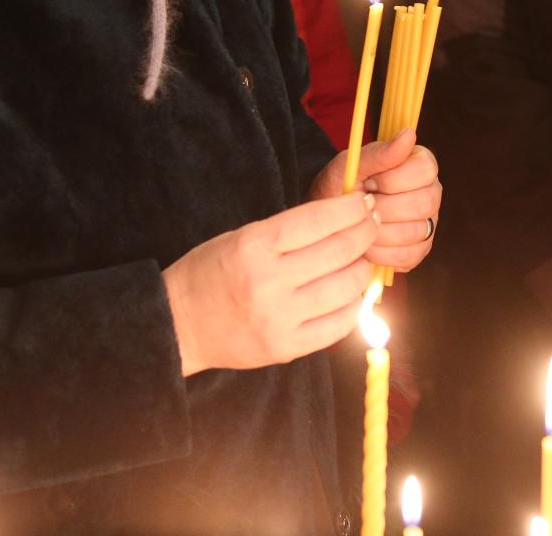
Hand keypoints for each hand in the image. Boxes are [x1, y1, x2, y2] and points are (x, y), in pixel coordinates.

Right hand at [163, 191, 378, 375]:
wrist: (180, 324)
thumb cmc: (211, 272)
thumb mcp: (242, 237)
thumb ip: (289, 231)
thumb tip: (344, 220)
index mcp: (255, 245)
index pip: (320, 219)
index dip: (351, 209)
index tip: (364, 205)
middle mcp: (269, 280)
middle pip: (340, 250)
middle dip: (365, 233)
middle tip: (371, 226)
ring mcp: (280, 317)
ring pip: (347, 288)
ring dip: (362, 269)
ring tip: (359, 261)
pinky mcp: (287, 347)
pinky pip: (339, 325)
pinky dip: (353, 306)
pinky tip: (350, 294)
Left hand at [313, 129, 440, 270]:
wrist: (330, 218)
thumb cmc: (340, 186)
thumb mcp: (350, 165)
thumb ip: (379, 153)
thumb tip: (409, 134)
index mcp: (419, 165)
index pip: (424, 169)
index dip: (392, 179)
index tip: (369, 182)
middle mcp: (431, 193)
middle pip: (423, 202)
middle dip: (384, 207)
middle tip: (363, 205)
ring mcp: (428, 223)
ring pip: (415, 231)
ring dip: (380, 230)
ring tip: (362, 223)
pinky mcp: (419, 250)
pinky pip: (408, 256)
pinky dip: (381, 253)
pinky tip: (367, 243)